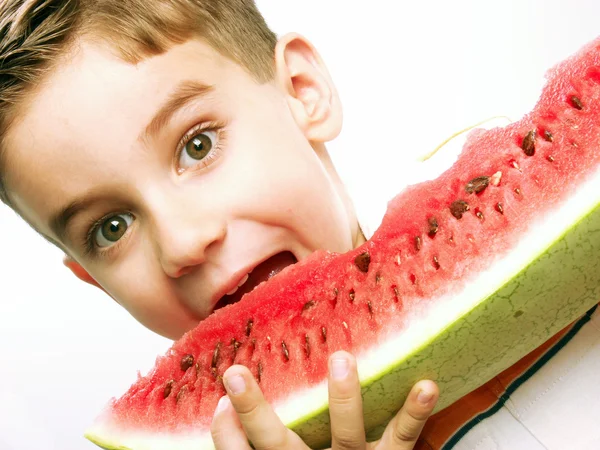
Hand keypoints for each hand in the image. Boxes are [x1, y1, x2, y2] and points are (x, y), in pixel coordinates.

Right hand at [211, 351, 438, 448]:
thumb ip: (253, 444)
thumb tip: (222, 409)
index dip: (226, 435)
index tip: (218, 402)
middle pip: (279, 446)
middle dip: (256, 412)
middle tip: (236, 376)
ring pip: (346, 436)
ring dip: (345, 399)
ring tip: (341, 360)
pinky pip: (404, 436)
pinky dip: (414, 411)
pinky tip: (426, 385)